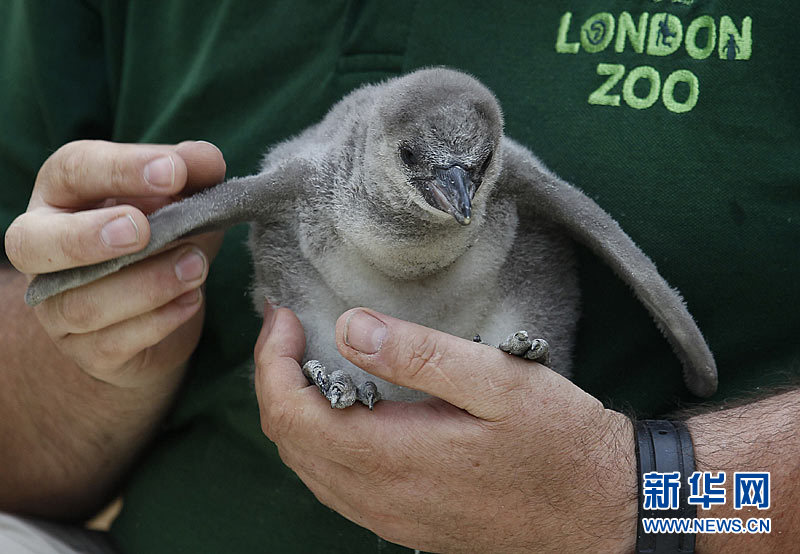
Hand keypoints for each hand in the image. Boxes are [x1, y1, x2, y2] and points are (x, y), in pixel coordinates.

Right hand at [4, 140, 225, 388]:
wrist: (159, 312)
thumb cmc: (161, 240)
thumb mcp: (179, 201)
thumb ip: (191, 176)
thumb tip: (207, 160)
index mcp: (63, 195)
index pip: (73, 170)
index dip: (121, 168)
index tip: (173, 170)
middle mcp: (43, 250)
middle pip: (34, 242)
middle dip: (88, 236)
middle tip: (143, 229)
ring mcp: (57, 307)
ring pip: (82, 303)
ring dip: (146, 283)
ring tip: (196, 266)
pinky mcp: (87, 351)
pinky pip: (112, 343)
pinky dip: (158, 321)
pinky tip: (191, 301)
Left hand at [255, 304, 637, 552]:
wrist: (600, 513)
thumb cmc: (559, 443)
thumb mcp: (500, 382)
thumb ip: (421, 356)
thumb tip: (349, 328)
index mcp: (395, 457)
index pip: (293, 416)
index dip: (272, 363)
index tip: (282, 317)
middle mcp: (380, 497)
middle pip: (290, 442)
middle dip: (273, 381)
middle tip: (287, 331)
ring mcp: (390, 518)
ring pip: (307, 468)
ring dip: (292, 412)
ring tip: (304, 361)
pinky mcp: (405, 524)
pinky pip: (334, 486)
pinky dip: (317, 442)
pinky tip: (339, 410)